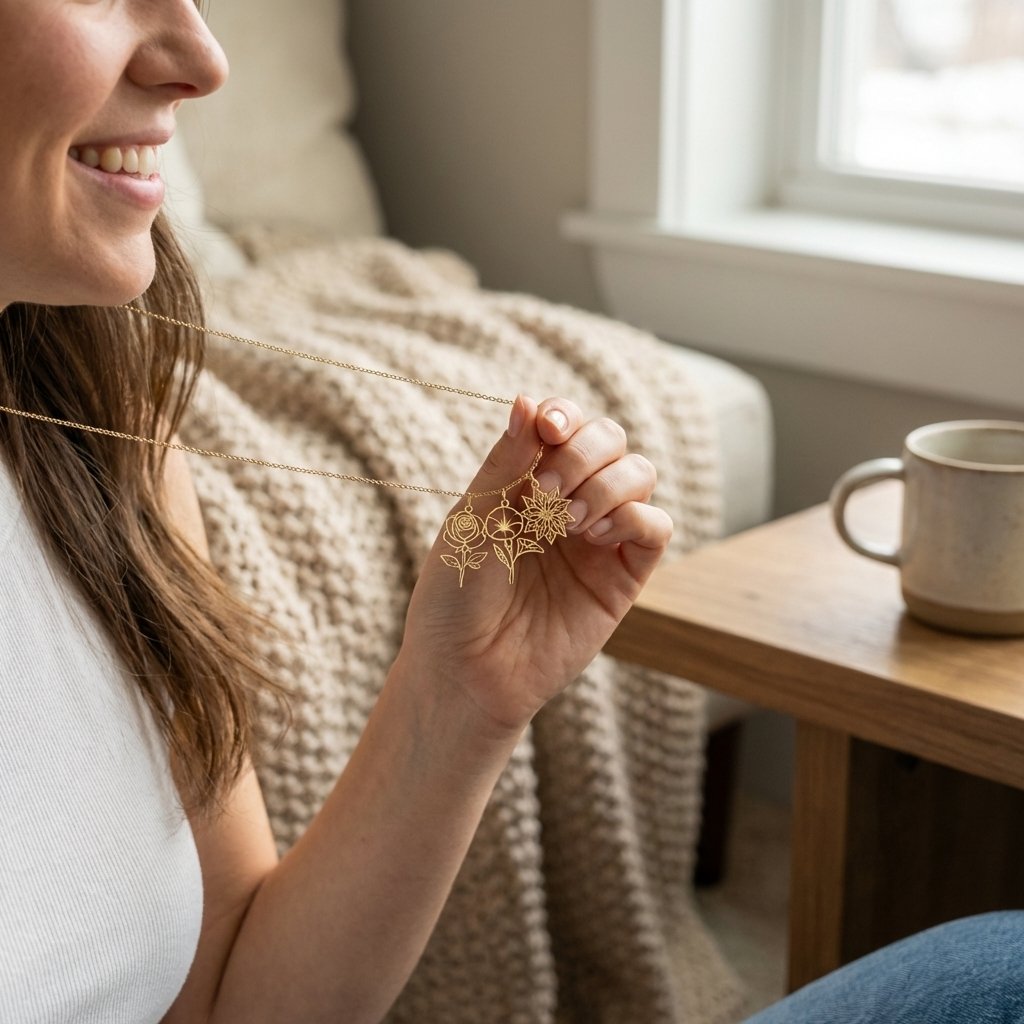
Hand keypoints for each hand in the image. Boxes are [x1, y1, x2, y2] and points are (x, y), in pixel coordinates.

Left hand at [396, 395, 672, 735]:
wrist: (464, 670)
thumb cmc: (455, 595)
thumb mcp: (472, 519)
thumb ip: (505, 462)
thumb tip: (526, 400)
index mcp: (527, 481)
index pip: (566, 424)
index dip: (563, 415)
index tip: (546, 429)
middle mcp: (568, 502)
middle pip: (611, 440)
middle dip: (584, 451)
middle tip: (544, 492)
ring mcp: (599, 538)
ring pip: (640, 474)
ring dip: (607, 484)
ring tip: (565, 521)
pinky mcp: (623, 577)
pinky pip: (657, 528)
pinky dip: (634, 518)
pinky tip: (592, 536)